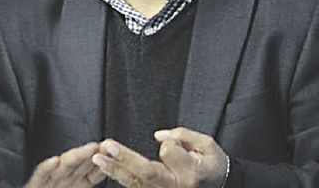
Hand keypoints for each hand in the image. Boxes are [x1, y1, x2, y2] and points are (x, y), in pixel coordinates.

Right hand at [24, 142, 106, 187]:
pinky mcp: (35, 184)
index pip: (93, 170)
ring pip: (65, 165)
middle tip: (108, 145)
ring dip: (78, 156)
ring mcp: (50, 180)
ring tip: (91, 149)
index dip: (104, 160)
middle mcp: (64, 178)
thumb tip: (105, 171)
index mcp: (76, 182)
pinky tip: (55, 162)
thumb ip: (91, 177)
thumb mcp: (80, 185)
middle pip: (82, 163)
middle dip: (96, 154)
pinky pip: (41, 175)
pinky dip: (47, 168)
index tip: (116, 152)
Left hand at [92, 127, 227, 187]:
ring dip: (115, 170)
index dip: (168, 141)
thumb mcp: (208, 144)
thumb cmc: (212, 164)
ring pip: (136, 184)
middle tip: (107, 147)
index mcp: (191, 173)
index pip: (169, 153)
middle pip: (147, 174)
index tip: (173, 139)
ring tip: (99, 158)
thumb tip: (158, 137)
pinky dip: (120, 177)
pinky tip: (108, 168)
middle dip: (125, 160)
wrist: (219, 186)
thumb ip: (183, 136)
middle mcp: (176, 187)